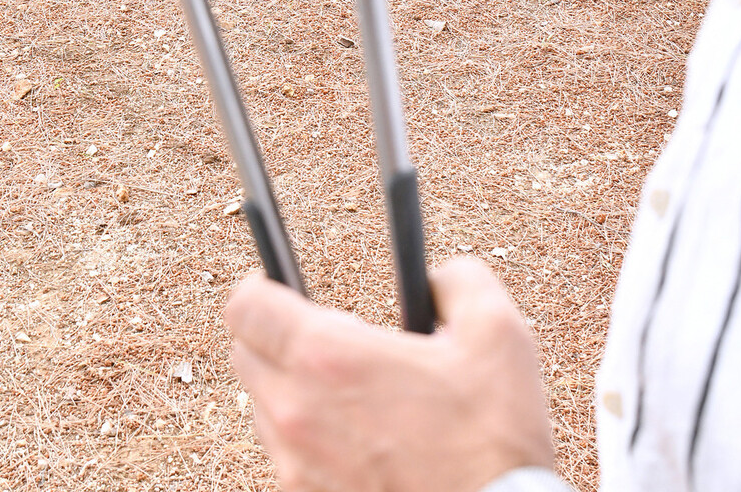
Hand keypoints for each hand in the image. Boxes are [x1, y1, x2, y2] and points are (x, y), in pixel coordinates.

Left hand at [225, 257, 555, 491]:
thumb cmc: (492, 440)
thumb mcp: (496, 334)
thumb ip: (458, 281)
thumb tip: (437, 276)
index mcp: (328, 358)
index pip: (246, 307)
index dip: (258, 285)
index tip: (276, 283)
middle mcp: (297, 411)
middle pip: (244, 354)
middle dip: (273, 335)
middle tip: (323, 336)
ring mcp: (296, 464)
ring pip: (263, 407)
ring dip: (290, 388)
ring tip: (348, 392)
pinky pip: (285, 455)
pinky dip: (307, 438)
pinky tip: (356, 436)